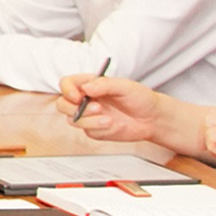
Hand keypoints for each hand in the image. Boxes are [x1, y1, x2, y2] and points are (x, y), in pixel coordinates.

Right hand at [57, 74, 183, 146]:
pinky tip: (113, 125)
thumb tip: (86, 88)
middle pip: (63, 104)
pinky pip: (87, 131)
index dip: (67, 90)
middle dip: (74, 108)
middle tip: (96, 108)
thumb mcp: (124, 86)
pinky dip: (98, 128)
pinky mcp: (94, 130)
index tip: (77, 96)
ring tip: (109, 118)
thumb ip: (104, 85)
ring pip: (72, 120)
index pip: (67, 84)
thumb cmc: (140, 98)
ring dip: (89, 120)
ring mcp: (88, 116)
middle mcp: (85, 99)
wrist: (152, 119)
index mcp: (90, 84)